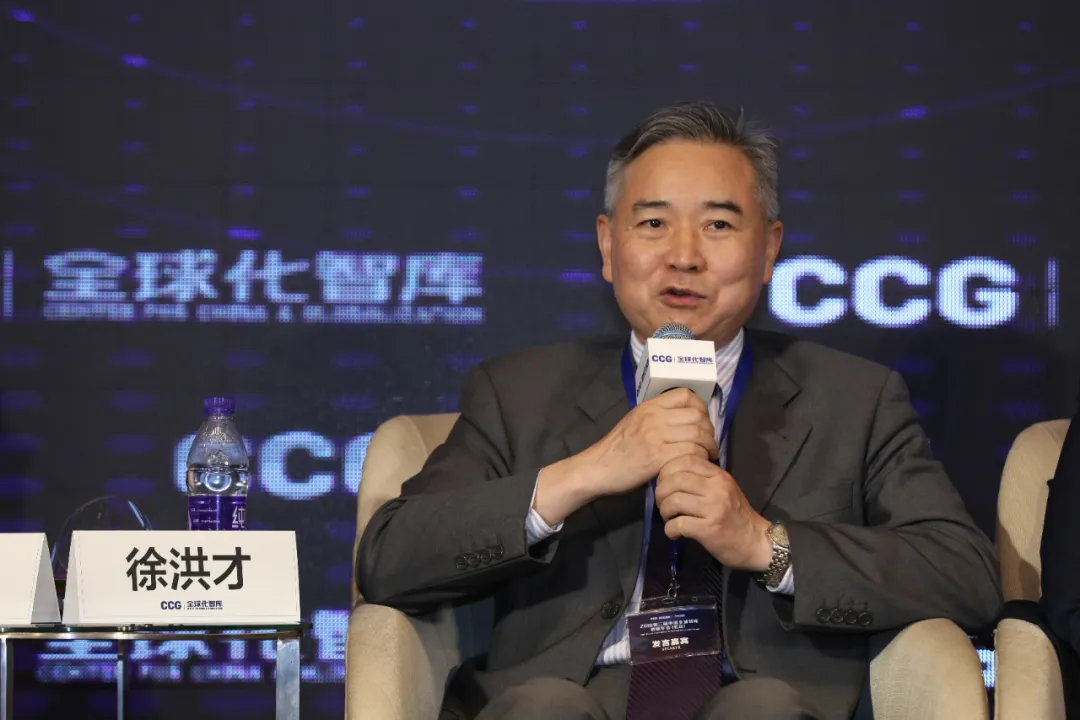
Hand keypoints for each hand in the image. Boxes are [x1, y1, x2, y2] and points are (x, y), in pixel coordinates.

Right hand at [532, 389, 716, 525]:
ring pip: (697, 434)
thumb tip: (684, 418)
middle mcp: (653, 417)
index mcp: (649, 406)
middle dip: (709, 431)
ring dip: (708, 446)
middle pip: (696, 416)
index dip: (701, 408)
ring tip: (708, 455)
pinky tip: (696, 464)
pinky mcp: (656, 457)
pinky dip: (698, 458)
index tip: (703, 422)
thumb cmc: (617, 448)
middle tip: (709, 443)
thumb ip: (658, 417)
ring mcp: (655, 437)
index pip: (686, 395)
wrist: (598, 467)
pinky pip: (689, 452)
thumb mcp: (635, 421)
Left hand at [654, 454, 773, 571]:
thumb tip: (671, 474)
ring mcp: (713, 509)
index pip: (686, 460)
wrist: (757, 543)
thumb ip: (702, 479)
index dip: (667, 470)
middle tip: (663, 503)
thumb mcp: (724, 490)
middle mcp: (717, 489)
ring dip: (664, 511)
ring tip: (669, 518)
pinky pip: (678, 524)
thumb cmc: (737, 516)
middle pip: (674, 479)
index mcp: (718, 476)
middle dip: (661, 492)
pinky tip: (674, 533)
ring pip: (673, 501)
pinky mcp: (709, 530)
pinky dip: (670, 529)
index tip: (665, 483)